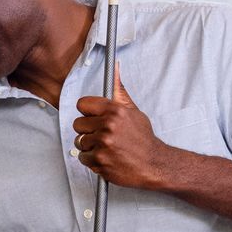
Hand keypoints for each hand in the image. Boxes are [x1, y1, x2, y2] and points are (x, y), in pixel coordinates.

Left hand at [74, 67, 173, 189]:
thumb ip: (119, 92)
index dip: (87, 112)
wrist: (153, 164)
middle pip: (78, 124)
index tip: (93, 118)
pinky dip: (92, 160)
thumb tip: (115, 67)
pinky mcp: (99, 160)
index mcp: (115, 111)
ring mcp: (103, 143)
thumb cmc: (142, 139)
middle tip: (102, 136)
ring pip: (79, 142)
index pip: (82, 104)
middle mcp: (108, 125)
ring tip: (106, 148)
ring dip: (90, 147)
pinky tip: (106, 158)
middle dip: (87, 131)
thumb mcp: (134, 112)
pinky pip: (83, 157)